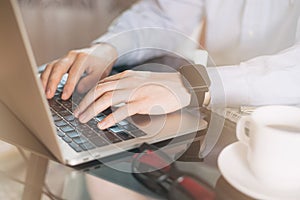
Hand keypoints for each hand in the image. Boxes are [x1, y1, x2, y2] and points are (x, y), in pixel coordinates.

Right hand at [40, 43, 116, 99]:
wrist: (102, 51)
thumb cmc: (102, 64)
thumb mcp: (100, 74)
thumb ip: (89, 82)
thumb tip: (77, 91)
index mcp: (83, 58)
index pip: (74, 73)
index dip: (68, 85)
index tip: (64, 97)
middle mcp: (72, 55)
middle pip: (58, 67)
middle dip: (52, 82)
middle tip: (48, 95)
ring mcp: (65, 57)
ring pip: (51, 67)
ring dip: (45, 80)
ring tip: (42, 93)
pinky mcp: (61, 60)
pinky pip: (50, 68)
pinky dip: (45, 77)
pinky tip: (42, 86)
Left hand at [74, 70, 190, 128]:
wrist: (182, 85)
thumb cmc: (163, 85)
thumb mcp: (141, 81)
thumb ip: (127, 86)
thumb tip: (114, 96)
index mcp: (126, 76)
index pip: (101, 83)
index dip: (88, 94)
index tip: (81, 103)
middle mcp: (128, 82)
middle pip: (99, 90)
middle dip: (84, 102)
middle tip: (77, 113)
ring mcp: (135, 92)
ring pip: (106, 99)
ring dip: (91, 110)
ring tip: (83, 119)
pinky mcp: (143, 102)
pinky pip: (122, 110)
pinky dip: (109, 118)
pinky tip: (102, 124)